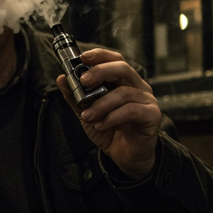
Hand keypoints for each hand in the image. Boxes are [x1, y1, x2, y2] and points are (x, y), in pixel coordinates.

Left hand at [56, 48, 161, 178]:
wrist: (127, 157)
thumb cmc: (110, 131)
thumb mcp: (87, 113)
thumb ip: (75, 97)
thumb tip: (61, 79)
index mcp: (123, 81)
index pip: (115, 59)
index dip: (100, 55)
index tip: (82, 57)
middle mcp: (138, 86)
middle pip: (122, 68)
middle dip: (101, 71)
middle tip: (83, 81)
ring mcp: (147, 100)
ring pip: (124, 92)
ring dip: (101, 104)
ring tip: (87, 116)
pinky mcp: (152, 115)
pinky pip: (131, 110)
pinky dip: (112, 117)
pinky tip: (101, 125)